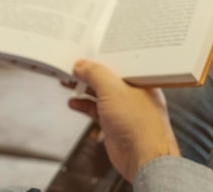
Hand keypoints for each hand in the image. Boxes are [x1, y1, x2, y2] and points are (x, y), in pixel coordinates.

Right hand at [69, 60, 179, 182]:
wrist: (143, 158)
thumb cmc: (140, 125)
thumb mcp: (112, 89)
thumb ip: (94, 73)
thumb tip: (81, 65)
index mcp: (139, 80)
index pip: (117, 62)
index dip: (99, 57)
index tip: (83, 54)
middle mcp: (133, 93)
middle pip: (105, 78)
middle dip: (87, 74)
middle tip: (71, 68)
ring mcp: (124, 109)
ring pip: (99, 94)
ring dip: (83, 89)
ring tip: (68, 83)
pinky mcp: (115, 124)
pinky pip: (96, 110)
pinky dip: (84, 105)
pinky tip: (74, 102)